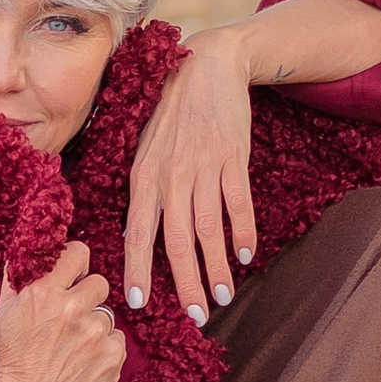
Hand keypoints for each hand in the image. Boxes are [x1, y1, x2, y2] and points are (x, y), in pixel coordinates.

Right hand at [0, 241, 124, 381]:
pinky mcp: (112, 356)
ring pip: (107, 315)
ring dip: (94, 329)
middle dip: (87, 299)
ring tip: (73, 351)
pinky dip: (105, 351)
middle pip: (99, 283)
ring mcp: (94, 332)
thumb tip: (24, 254)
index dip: (76, 264)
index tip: (73, 276)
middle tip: (71, 322)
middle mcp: (71, 307)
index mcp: (42, 292)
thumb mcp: (4, 316)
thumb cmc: (11, 366)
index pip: (77, 253)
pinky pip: (118, 340)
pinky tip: (84, 365)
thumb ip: (17, 281)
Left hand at [125, 32, 255, 321]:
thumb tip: (135, 231)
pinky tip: (245, 255)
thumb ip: (141, 186)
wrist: (208, 65)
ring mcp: (203, 167)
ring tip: (224, 296)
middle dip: (186, 283)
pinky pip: (238, 203)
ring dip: (217, 268)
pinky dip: (243, 232)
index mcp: (142, 176)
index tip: (139, 304)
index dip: (137, 270)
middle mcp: (170, 176)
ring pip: (209, 229)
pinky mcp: (233, 157)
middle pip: (176, 241)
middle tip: (196, 316)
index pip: (136, 233)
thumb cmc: (171, 111)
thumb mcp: (143, 145)